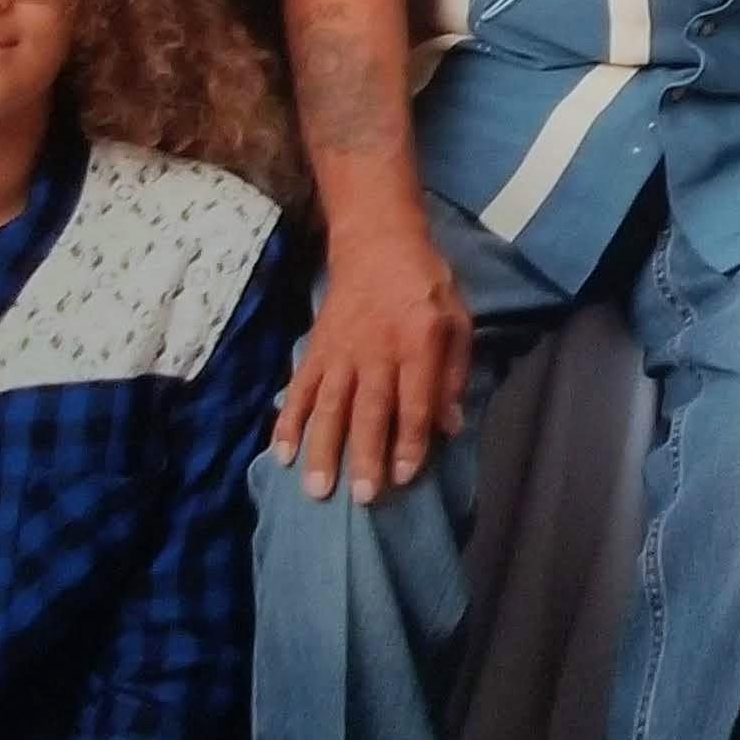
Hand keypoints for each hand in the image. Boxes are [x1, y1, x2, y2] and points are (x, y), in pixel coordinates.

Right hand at [273, 216, 471, 503]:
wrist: (376, 243)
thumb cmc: (425, 285)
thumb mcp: (458, 318)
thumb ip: (454, 372)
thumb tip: (449, 425)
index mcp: (418, 340)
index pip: (414, 398)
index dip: (411, 439)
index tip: (405, 476)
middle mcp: (377, 348)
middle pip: (370, 409)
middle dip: (366, 455)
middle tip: (363, 497)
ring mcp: (341, 350)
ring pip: (330, 405)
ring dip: (323, 448)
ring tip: (317, 488)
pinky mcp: (315, 349)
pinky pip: (300, 389)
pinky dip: (288, 421)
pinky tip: (282, 453)